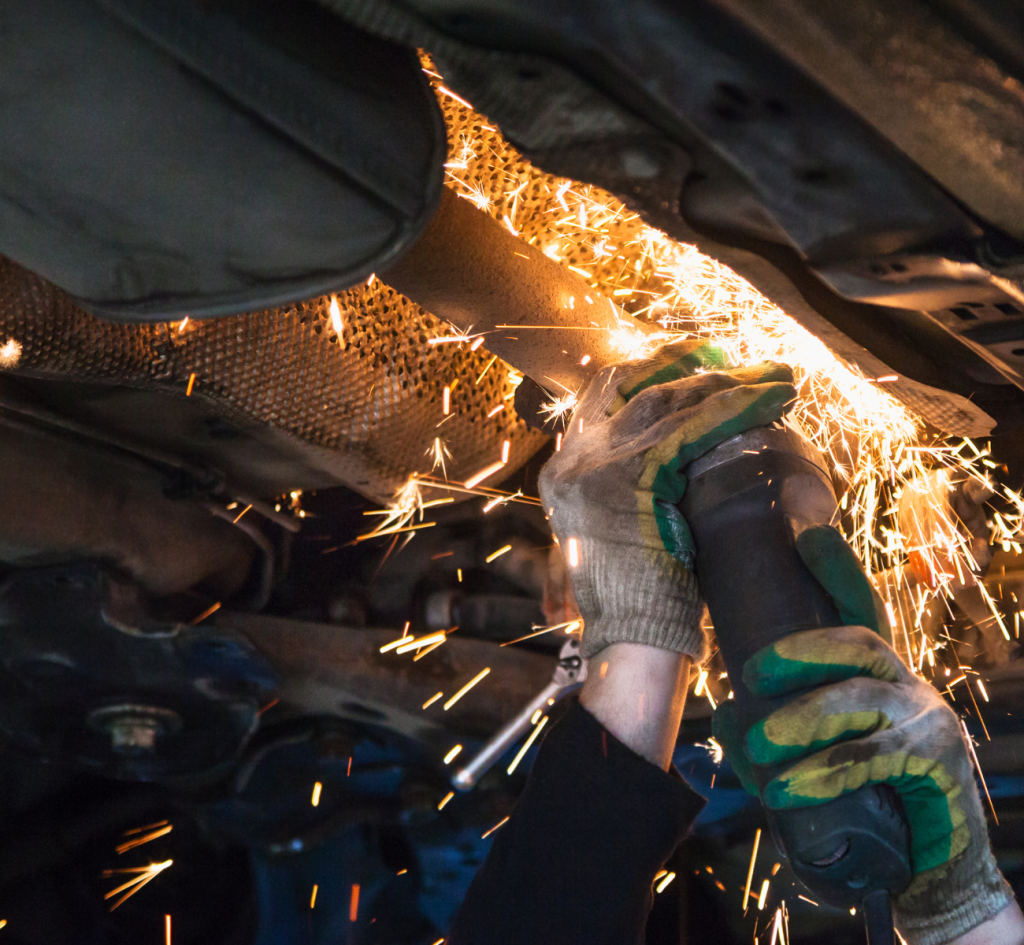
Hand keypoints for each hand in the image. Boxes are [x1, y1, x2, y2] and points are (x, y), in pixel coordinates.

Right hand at [538, 339, 793, 659]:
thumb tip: (683, 462)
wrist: (629, 643)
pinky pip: (690, 429)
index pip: (602, 397)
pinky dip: (736, 410)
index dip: (646, 371)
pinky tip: (771, 400)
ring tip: (775, 379)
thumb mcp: (626, 532)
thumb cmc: (638, 601)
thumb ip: (638, 493)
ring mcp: (596, 465)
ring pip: (668, 401)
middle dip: (682, 360)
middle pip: (629, 385)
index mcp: (565, 472)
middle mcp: (572, 460)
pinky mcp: (630, 477)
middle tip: (729, 351)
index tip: (689, 359)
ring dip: (728, 385)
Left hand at [714, 524, 1013, 944]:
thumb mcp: (812, 758)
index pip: (859, 610)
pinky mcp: (937, 767)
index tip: (804, 529)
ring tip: (758, 744)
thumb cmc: (864, 801)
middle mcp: (906, 687)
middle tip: (748, 669)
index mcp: (877, 675)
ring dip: (803, 719)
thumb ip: (770, 734)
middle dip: (802, 648)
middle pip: (860, 643)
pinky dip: (825, 771)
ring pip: (861, 700)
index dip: (835, 567)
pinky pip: (874, 758)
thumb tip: (726, 714)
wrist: (928, 868)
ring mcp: (926, 723)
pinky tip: (788, 787)